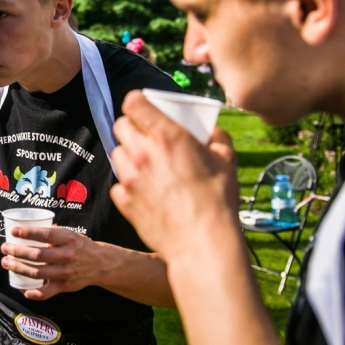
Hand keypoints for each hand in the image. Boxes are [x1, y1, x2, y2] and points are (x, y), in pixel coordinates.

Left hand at [0, 225, 106, 300]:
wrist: (100, 264)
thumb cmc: (80, 246)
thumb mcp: (70, 234)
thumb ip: (52, 232)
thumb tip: (27, 227)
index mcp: (69, 239)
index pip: (46, 235)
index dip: (28, 233)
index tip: (13, 231)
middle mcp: (68, 255)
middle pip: (38, 255)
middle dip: (17, 252)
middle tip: (5, 248)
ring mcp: (66, 272)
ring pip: (38, 272)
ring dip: (19, 268)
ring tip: (6, 263)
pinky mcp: (65, 286)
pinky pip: (47, 292)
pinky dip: (33, 293)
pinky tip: (22, 289)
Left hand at [110, 91, 239, 261]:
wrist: (202, 243)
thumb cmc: (217, 202)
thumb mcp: (228, 161)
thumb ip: (219, 140)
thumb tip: (214, 132)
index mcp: (168, 136)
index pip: (134, 103)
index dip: (137, 101)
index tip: (143, 106)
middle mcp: (143, 153)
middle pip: (120, 126)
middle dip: (131, 126)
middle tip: (146, 135)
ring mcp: (131, 178)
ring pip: (116, 153)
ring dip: (128, 154)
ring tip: (146, 164)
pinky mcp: (125, 201)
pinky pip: (118, 184)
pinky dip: (128, 184)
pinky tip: (145, 189)